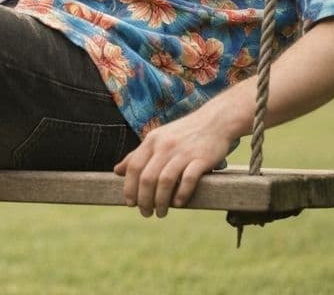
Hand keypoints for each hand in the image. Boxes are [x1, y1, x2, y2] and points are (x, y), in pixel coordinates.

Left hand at [113, 110, 235, 217]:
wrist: (217, 120)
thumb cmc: (185, 133)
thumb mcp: (158, 138)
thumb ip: (138, 154)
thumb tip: (117, 170)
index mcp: (152, 140)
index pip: (134, 167)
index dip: (129, 188)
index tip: (130, 204)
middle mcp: (165, 146)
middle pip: (147, 178)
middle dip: (144, 200)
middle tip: (146, 213)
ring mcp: (183, 152)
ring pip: (165, 181)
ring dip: (161, 201)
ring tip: (160, 213)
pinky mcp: (201, 159)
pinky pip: (188, 180)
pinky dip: (181, 194)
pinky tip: (179, 204)